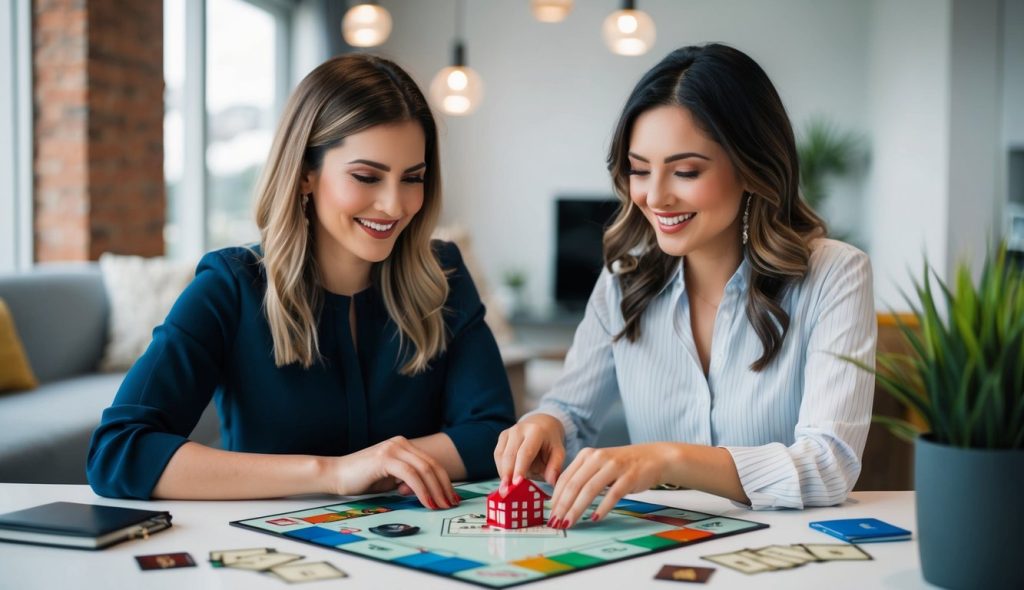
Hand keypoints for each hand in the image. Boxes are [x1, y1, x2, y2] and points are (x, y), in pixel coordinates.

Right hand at [328, 436, 458, 509]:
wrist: (335, 474)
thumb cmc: (361, 479)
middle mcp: (401, 443)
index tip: (450, 497)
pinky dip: (421, 490)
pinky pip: (410, 475)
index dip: (444, 481)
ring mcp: (393, 448)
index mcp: (403, 445)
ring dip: (435, 490)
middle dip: (444, 486)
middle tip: (450, 504)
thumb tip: (425, 490)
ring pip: (424, 469)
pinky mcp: (385, 458)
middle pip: (432, 465)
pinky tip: (426, 502)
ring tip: (440, 506)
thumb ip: (407, 481)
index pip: (431, 463)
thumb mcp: (390, 480)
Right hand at [493, 413, 565, 494]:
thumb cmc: (550, 443)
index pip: (525, 452)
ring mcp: (508, 432)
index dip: (520, 469)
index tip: (516, 484)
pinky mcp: (502, 436)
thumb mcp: (558, 452)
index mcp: (535, 431)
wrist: (541, 425)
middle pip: (510, 455)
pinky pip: (498, 455)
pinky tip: (506, 480)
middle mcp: (519, 429)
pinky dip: (501, 469)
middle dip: (507, 474)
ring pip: (501, 455)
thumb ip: (555, 466)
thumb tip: (551, 481)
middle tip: (506, 493)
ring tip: (505, 490)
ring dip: (503, 473)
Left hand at [547, 443, 674, 527]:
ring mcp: (614, 466)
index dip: (555, 497)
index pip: (565, 478)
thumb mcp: (599, 465)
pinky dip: (602, 507)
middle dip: (562, 506)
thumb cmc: (623, 465)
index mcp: (587, 455)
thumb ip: (583, 477)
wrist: (654, 458)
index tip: (550, 514)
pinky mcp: (629, 476)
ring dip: (577, 509)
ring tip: (569, 523)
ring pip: (589, 490)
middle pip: (574, 484)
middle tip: (555, 522)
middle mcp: (598, 458)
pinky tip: (594, 518)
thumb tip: (562, 501)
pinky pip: (612, 494)